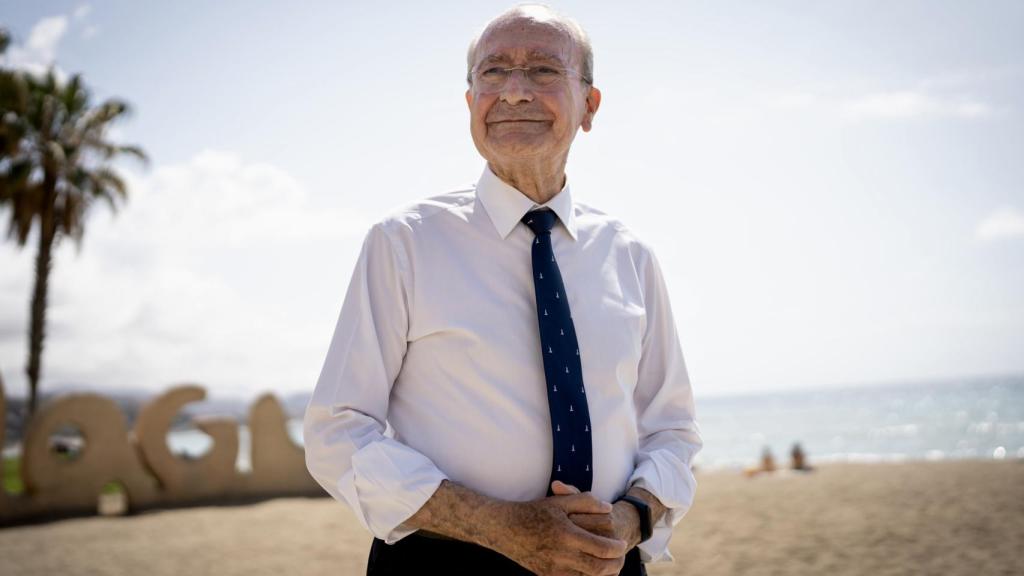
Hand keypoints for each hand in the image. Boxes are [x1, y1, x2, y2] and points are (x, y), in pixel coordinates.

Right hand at [492, 483, 627, 575]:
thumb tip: (608, 509)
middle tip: (621, 558)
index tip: (623, 544)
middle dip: (615, 564)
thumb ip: (585, 502)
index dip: (616, 548)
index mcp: (567, 534)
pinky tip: (592, 570)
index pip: (601, 548)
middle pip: (598, 568)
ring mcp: (553, 568)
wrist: (505, 529)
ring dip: (603, 573)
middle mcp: (561, 554)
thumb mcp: (559, 502)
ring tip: (611, 565)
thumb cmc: (534, 512)